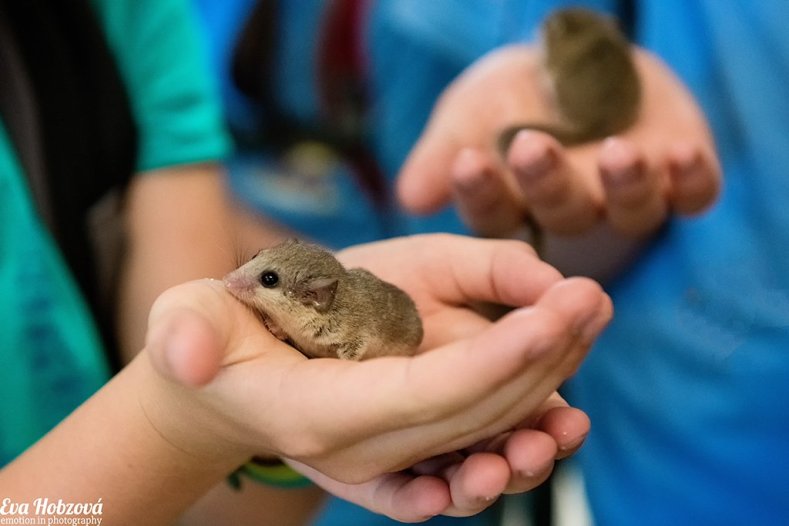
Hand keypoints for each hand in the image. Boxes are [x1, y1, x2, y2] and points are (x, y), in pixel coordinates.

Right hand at [142, 234, 611, 520]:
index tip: (558, 308)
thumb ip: (185, 337)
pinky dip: (523, 434)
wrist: (228, 393)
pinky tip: (565, 412)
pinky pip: (475, 457)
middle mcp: (365, 453)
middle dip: (544, 358)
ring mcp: (391, 464)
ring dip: (549, 402)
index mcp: (321, 416)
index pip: (426, 398)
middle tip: (596, 295)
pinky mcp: (406, 458)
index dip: (496, 359)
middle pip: (475, 415)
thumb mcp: (187, 325)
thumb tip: (194, 354)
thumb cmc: (210, 347)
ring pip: (487, 440)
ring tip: (594, 339)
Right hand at [397, 46, 720, 273]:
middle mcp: (571, 212)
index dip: (482, 190)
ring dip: (624, 185)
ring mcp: (625, 200)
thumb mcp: (471, 110)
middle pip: (561, 214)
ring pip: (629, 210)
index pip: (494, 211)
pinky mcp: (679, 181)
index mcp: (517, 204)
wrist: (576, 65)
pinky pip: (693, 193)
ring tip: (615, 153)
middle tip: (529, 146)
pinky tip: (680, 153)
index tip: (467, 160)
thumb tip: (410, 197)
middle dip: (547, 182)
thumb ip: (443, 151)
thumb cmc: (513, 96)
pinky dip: (691, 178)